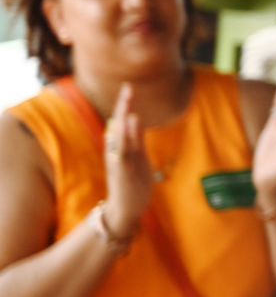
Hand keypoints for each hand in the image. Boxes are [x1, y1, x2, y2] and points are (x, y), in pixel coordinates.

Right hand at [103, 84, 154, 237]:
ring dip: (124, 116)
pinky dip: (126, 136)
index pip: (123, 122)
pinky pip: (123, 150)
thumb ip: (136, 139)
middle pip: (120, 124)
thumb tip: (136, 119)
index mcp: (121, 147)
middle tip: (128, 86)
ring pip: (120, 135)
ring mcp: (118, 160)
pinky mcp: (121, 170)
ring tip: (127, 98)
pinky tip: (130, 124)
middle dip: (124, 105)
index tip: (129, 87)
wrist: (124, 209)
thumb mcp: (137, 157)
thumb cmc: (132, 182)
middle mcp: (117, 151)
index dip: (126, 105)